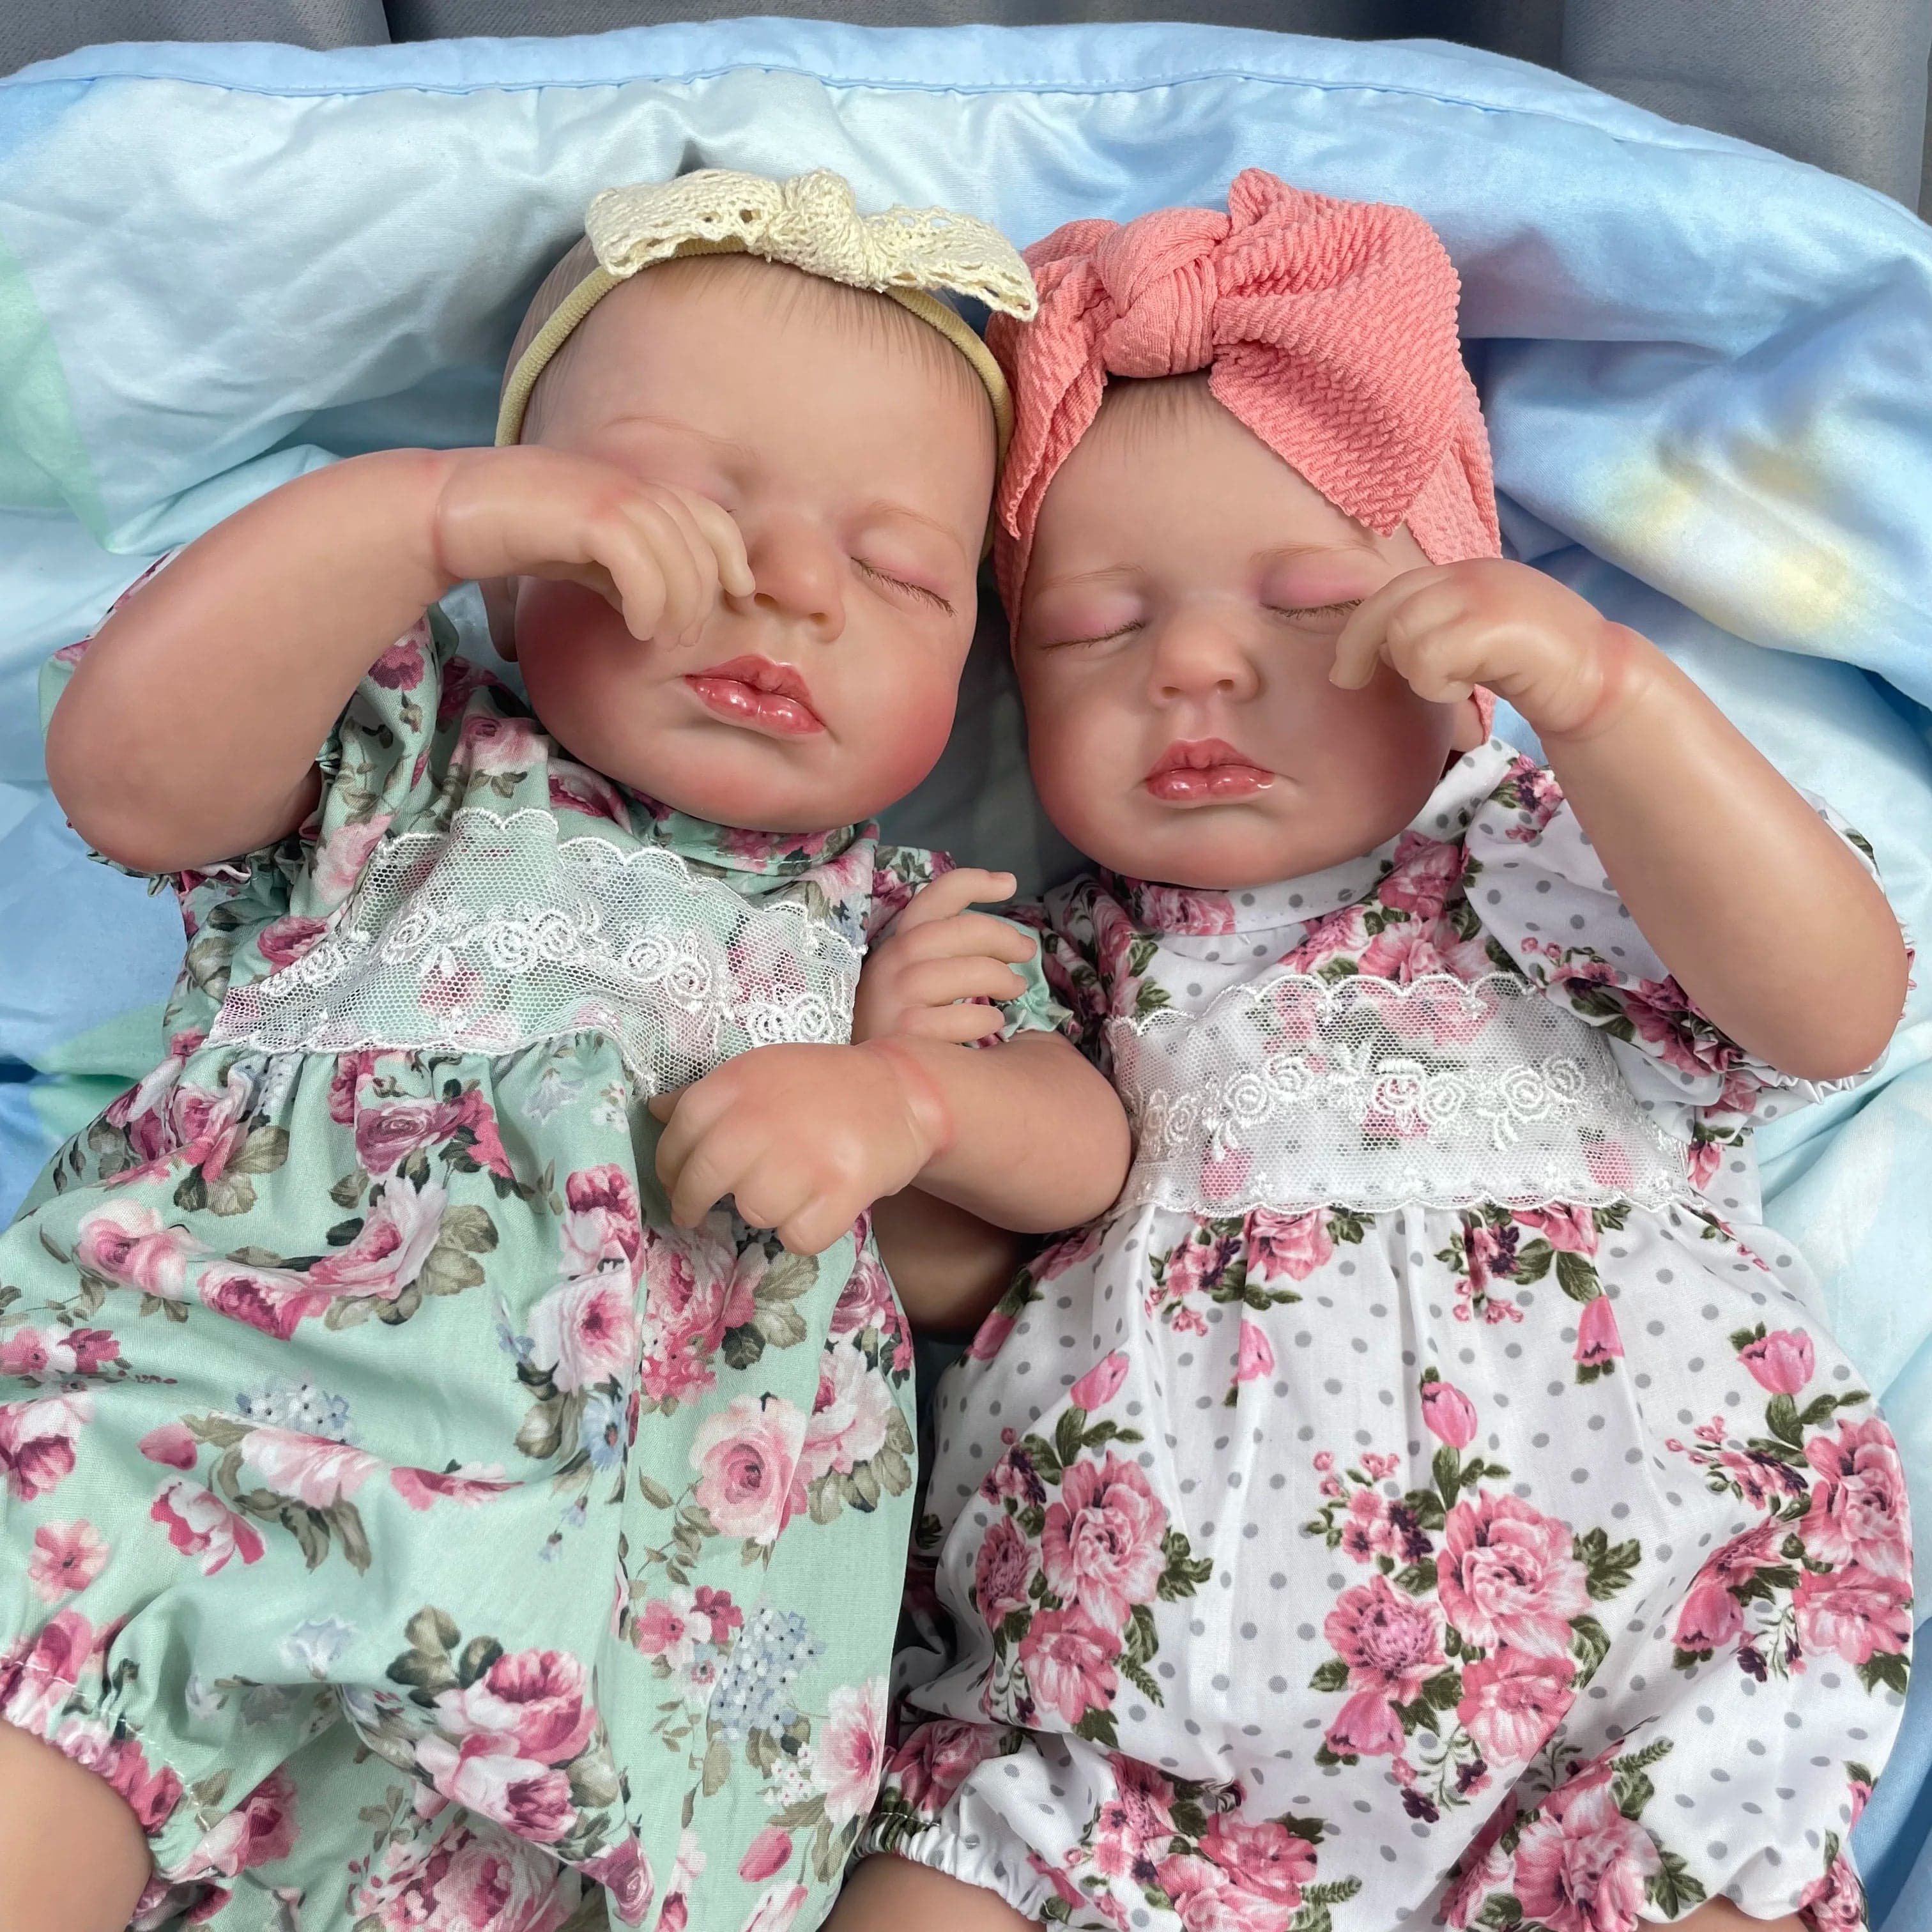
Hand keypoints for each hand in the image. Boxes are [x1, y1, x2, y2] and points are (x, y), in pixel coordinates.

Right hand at [430, 445, 753, 645]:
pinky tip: (633, 628)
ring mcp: (611, 493)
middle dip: (701, 599)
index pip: (714, 519)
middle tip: (679, 640)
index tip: (737, 600)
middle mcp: (632, 485)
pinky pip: (642, 562)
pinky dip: (648, 602)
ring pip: (678, 556)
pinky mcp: (587, 511)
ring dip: (677, 608)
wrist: (449, 510)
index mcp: (637, 490)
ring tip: (655, 639)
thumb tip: (656, 615)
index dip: (734, 561)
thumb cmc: (515, 534)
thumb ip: (624, 575)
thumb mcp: (585, 558)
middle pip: (702, 545)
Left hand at [648, 1041, 948, 1254]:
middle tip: (698, 1214)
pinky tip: (819, 1205)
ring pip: (752, 1213)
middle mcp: (761, 1119)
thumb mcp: (762, 1071)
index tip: (676, 1181)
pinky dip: (805, 1231)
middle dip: (693, 1204)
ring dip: (766, 1210)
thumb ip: (709, 1095)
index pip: (678, 1135)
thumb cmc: (823, 1085)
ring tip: (790, 1187)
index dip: (670, 1166)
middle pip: (702, 1182)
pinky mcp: (840, 1191)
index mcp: (738, 1083)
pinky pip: (797, 1238)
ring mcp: (801, 1158)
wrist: (903, 1091)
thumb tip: (653, 1112)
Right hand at [853, 868, 1037, 1045]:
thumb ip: (947, 943)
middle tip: (1027, 952)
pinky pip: (959, 1020)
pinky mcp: (906, 1035)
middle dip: (1002, 936)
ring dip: (1000, 978)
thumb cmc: (901, 1012)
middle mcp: (895, 962)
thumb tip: (1007, 922)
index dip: (975, 882)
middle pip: (958, 931)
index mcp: (899, 940)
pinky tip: (992, 1022)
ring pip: (963, 973)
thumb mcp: (912, 969)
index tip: (1009, 884)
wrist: (862, 1070)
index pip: (936, 897)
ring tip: (1015, 990)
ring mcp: (897, 998)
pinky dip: (984, 1018)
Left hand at [1329, 558, 1641, 738]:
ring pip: (1403, 634)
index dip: (1360, 627)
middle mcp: (1472, 573)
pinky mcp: (1494, 624)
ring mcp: (1484, 594)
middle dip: (1359, 647)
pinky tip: (1467, 689)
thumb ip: (1437, 625)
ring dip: (1416, 672)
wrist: (1598, 677)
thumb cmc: (1536, 663)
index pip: (1394, 590)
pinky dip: (1437, 684)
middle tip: (1350, 681)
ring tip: (1453, 684)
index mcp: (1467, 572)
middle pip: (1388, 606)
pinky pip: (1430, 658)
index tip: (1347, 666)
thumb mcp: (1478, 632)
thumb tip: (1380, 647)